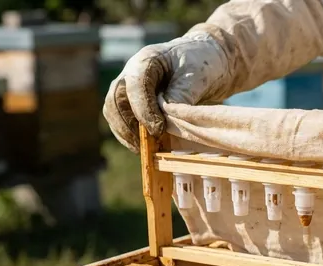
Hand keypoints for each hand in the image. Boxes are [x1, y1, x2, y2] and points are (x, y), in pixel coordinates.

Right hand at [103, 32, 229, 152]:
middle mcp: (132, 73)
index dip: (144, 110)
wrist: (208, 62)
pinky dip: (130, 135)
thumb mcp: (199, 76)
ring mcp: (130, 88)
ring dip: (126, 133)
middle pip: (116, 100)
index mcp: (147, 60)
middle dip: (128, 125)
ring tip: (144, 149)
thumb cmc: (204, 64)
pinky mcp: (134, 102)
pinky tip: (145, 147)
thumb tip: (165, 118)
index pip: (135, 86)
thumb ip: (182, 94)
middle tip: (147, 144)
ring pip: (114, 112)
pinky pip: (122, 120)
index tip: (158, 130)